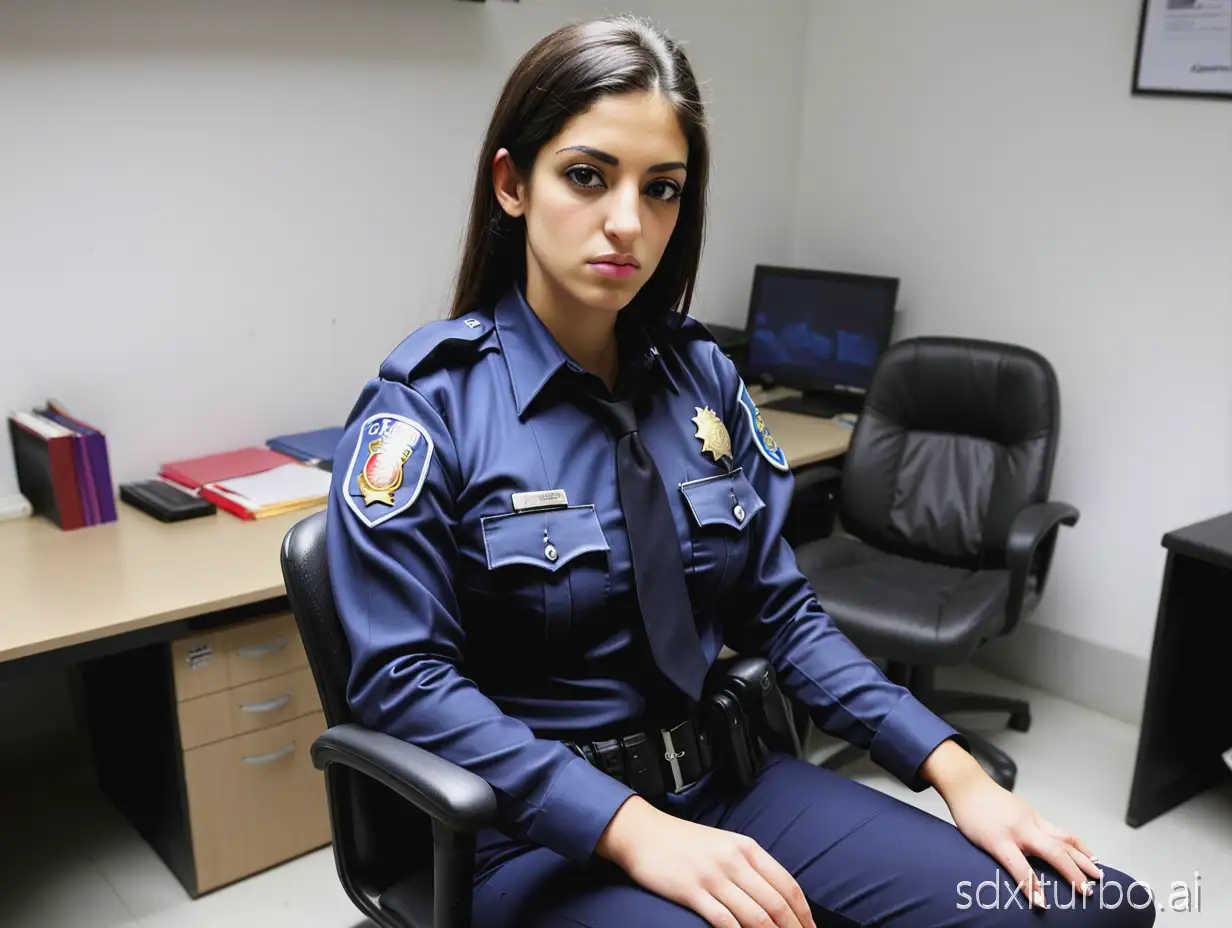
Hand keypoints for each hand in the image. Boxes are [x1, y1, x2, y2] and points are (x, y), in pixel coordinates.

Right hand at [596, 796, 815, 927]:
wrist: (644, 833)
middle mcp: (734, 861)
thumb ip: (751, 866)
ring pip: (756, 916)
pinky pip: (725, 922)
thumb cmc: (685, 842)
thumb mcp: (725, 844)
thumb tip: (777, 897)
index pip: (788, 885)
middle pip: (776, 904)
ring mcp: (714, 877)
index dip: (804, 914)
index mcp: (747, 848)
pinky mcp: (693, 892)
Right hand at [922, 740, 1103, 908]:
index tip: (1095, 865)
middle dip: (1082, 866)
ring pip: (1050, 852)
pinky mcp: (997, 841)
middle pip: (1063, 846)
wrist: (964, 784)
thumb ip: (1028, 826)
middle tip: (1096, 884)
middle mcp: (1030, 825)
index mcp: (1034, 819)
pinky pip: (1017, 865)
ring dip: (1068, 873)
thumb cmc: (986, 799)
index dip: (1082, 852)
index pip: (1065, 836)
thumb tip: (1042, 842)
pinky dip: (1030, 883)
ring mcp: (1015, 833)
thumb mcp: (1014, 809)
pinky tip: (1038, 898)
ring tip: (1081, 892)